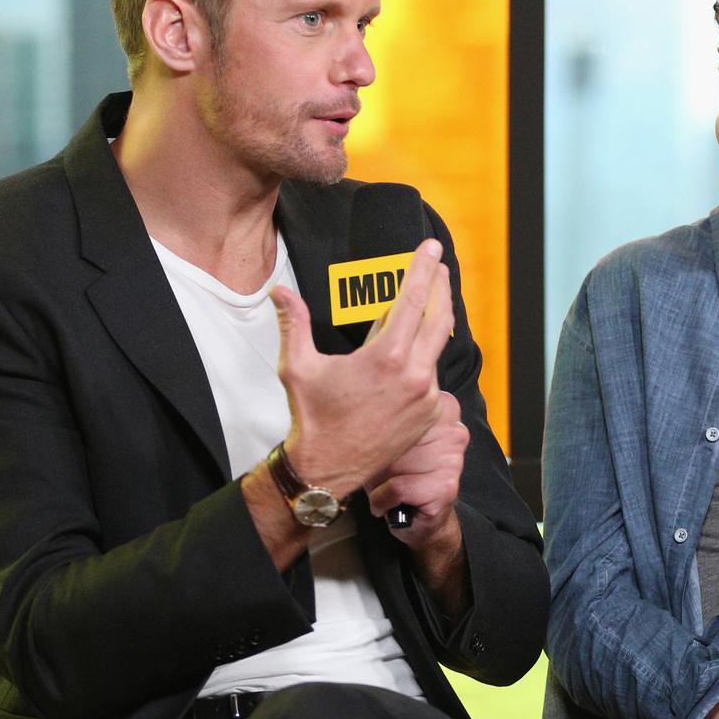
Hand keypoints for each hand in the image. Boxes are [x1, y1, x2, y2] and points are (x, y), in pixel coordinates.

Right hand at [272, 239, 453, 499]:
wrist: (328, 470)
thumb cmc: (313, 418)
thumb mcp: (298, 366)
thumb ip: (293, 322)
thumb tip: (278, 291)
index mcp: (387, 357)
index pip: (413, 300)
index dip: (423, 269)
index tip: (431, 248)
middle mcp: (415, 375)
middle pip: (439, 318)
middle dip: (440, 287)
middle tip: (438, 266)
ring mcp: (427, 396)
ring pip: (435, 348)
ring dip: (432, 323)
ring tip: (427, 302)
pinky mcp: (431, 413)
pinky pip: (432, 376)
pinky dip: (423, 358)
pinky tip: (413, 351)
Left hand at [367, 390, 468, 545]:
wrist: (421, 521)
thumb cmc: (398, 475)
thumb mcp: (387, 437)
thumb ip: (380, 414)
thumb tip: (351, 400)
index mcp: (443, 408)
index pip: (402, 398)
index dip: (377, 420)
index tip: (376, 437)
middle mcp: (453, 430)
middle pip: (393, 434)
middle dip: (379, 455)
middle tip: (384, 468)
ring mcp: (452, 458)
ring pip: (392, 462)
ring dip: (379, 480)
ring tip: (387, 485)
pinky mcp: (445, 487)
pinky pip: (396, 487)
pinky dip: (382, 500)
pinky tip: (389, 503)